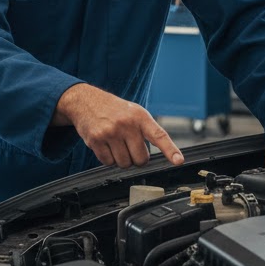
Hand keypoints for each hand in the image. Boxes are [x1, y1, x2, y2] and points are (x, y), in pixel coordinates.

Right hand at [56, 83, 184, 168]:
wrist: (85, 101)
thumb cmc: (114, 110)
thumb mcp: (134, 112)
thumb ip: (147, 130)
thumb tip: (160, 154)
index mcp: (139, 116)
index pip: (159, 135)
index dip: (170, 150)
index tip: (179, 160)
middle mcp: (126, 124)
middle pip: (140, 159)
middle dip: (136, 158)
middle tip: (129, 146)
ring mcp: (110, 132)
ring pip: (124, 164)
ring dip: (121, 159)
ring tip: (115, 143)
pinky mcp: (95, 140)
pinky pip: (108, 163)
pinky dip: (108, 159)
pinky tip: (105, 145)